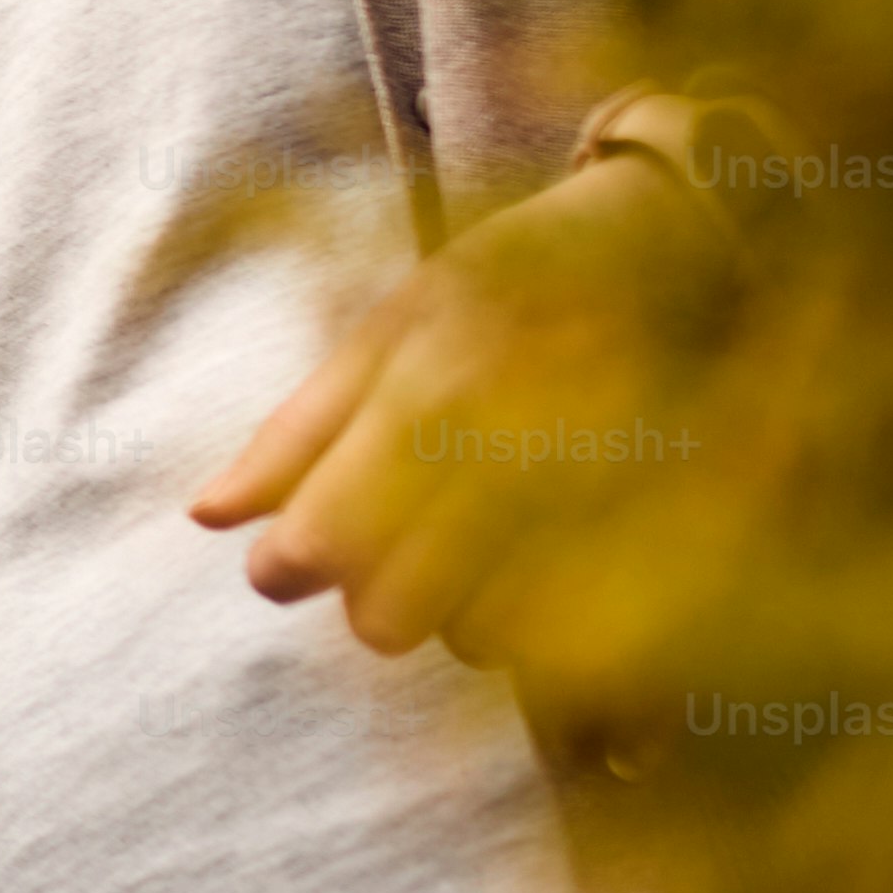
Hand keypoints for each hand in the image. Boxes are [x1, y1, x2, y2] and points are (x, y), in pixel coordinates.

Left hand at [188, 151, 697, 663]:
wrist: (687, 240)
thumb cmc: (518, 281)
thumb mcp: (394, 324)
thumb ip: (300, 429)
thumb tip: (206, 519)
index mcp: (435, 391)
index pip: (328, 541)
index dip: (290, 565)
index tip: (284, 564)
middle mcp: (519, 455)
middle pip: (394, 616)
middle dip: (377, 601)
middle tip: (394, 552)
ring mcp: (604, 507)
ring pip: (480, 640)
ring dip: (467, 611)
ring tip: (489, 535)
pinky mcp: (678, 543)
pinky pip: (583, 652)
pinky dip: (557, 638)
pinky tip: (554, 578)